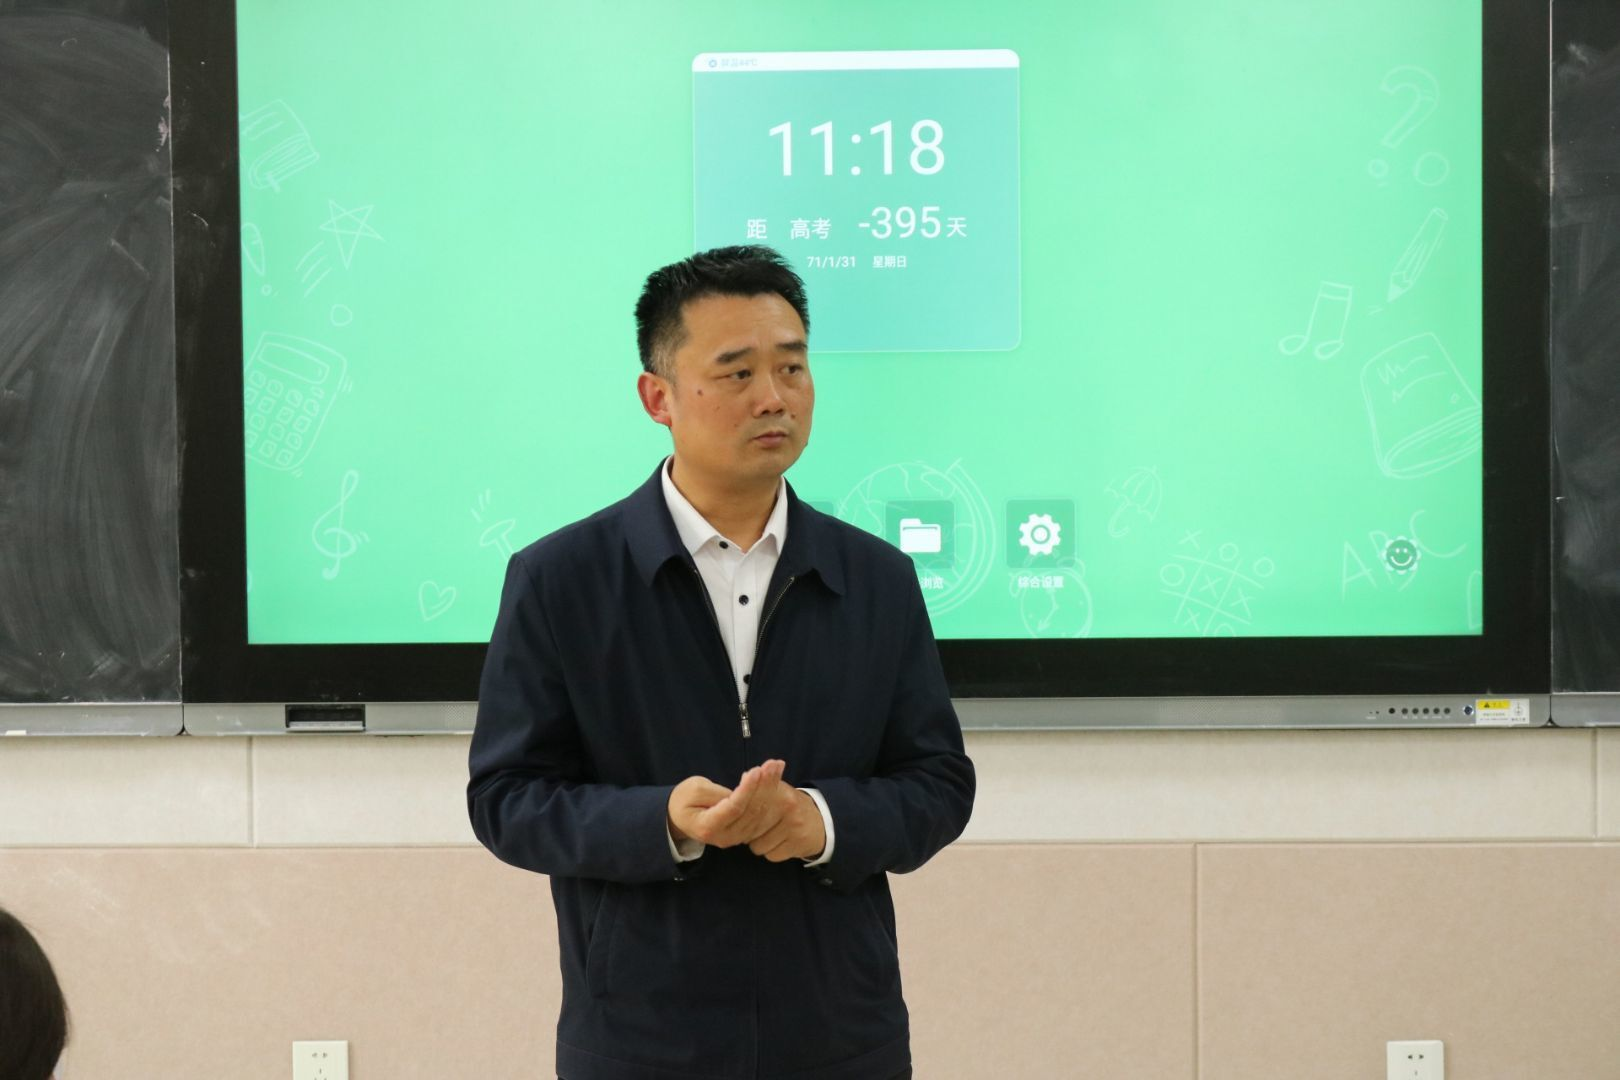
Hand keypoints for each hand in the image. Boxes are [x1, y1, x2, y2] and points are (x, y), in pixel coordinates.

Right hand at [668, 760, 826, 861]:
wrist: (680, 817)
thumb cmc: (684, 799)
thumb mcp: (695, 790)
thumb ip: (718, 793)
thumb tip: (743, 792)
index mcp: (708, 827)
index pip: (734, 808)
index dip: (747, 789)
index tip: (757, 770)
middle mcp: (725, 837)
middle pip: (750, 812)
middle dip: (764, 785)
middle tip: (774, 764)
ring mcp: (736, 838)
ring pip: (759, 814)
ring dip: (770, 789)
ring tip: (776, 766)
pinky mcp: (743, 833)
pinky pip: (760, 817)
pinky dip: (769, 797)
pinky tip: (773, 778)